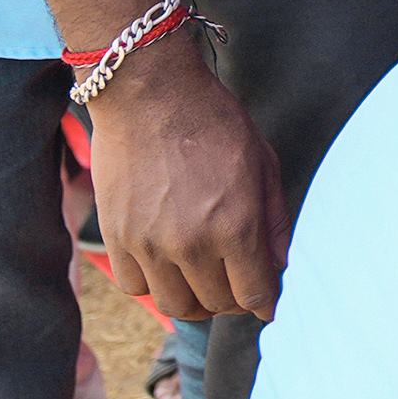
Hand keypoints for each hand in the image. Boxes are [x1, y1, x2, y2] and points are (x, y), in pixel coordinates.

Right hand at [83, 30, 287, 321]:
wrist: (149, 94)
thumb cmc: (214, 122)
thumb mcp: (263, 164)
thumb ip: (275, 221)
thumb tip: (281, 266)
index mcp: (235, 225)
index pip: (255, 294)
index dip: (266, 302)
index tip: (267, 299)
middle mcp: (191, 243)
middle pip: (216, 305)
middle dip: (234, 300)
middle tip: (237, 282)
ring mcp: (149, 244)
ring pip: (175, 305)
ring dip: (195, 300)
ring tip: (203, 280)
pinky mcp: (116, 237)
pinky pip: (136, 287)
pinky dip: (155, 285)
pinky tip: (168, 265)